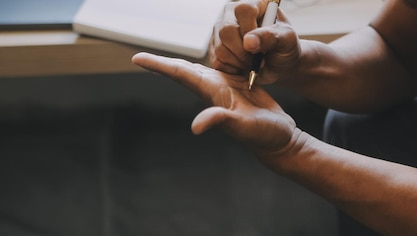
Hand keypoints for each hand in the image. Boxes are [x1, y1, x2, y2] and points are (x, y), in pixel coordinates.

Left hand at [132, 52, 297, 156]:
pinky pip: (224, 69)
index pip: (180, 75)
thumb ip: (220, 121)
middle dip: (163, 63)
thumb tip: (196, 127)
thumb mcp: (242, 127)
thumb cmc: (263, 136)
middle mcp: (215, 90)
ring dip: (184, 61)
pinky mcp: (242, 87)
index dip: (158, 65)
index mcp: (212, 94)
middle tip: (141, 56)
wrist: (280, 140)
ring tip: (165, 57)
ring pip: (201, 70)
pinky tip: (207, 57)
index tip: (137, 58)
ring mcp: (227, 89)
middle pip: (185, 71)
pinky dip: (214, 60)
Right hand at [209, 0, 300, 84]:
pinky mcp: (215, 47)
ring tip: (252, 63)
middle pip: (226, 30)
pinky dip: (232, 69)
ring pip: (220, 48)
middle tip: (259, 59)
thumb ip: (270, 37)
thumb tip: (248, 42)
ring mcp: (221, 30)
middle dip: (244, 52)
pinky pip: (216, 61)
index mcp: (254, 5)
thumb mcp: (286, 40)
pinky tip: (243, 66)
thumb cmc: (285, 47)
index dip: (250, 30)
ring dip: (239, 62)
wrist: (279, 65)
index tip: (260, 46)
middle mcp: (233, 14)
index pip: (244, 10)